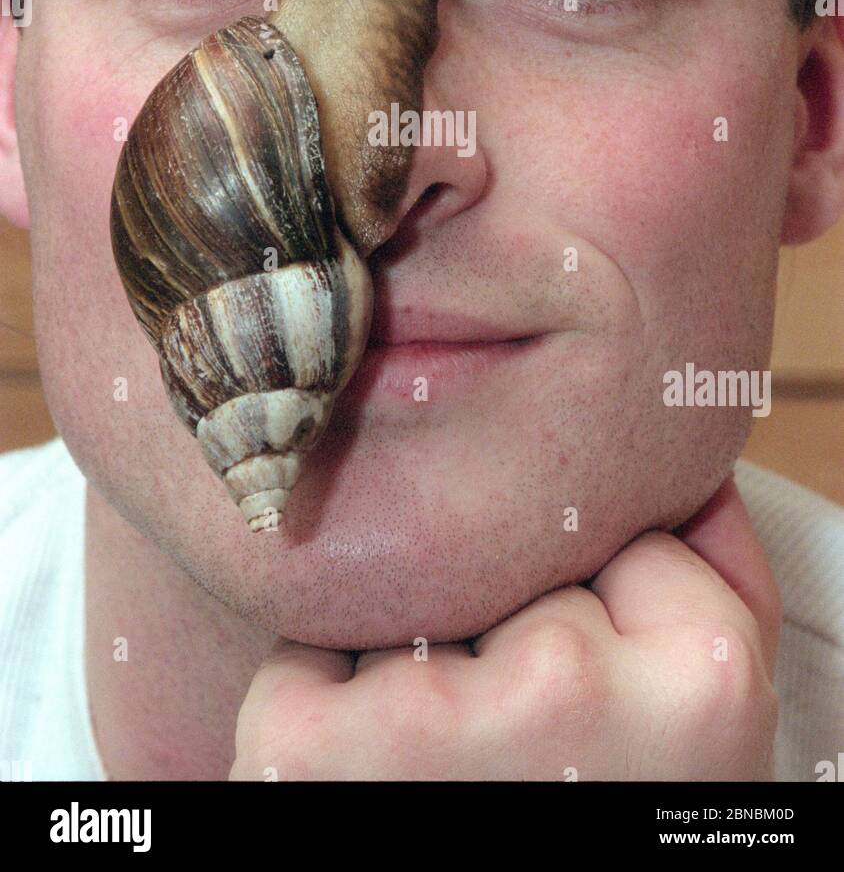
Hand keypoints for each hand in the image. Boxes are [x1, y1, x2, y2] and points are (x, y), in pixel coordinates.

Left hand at [230, 474, 780, 779]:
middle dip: (518, 622)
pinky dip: (329, 687)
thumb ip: (718, 583)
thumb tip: (679, 477)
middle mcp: (566, 689)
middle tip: (529, 738)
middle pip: (524, 558)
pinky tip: (369, 761)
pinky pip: (315, 639)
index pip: (634, 536)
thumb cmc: (612, 812)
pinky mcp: (305, 752)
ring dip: (429, 652)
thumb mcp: (713, 728)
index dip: (609, 611)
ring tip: (448, 758)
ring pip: (426, 586)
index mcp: (700, 684)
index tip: (607, 695)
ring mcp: (430, 720)